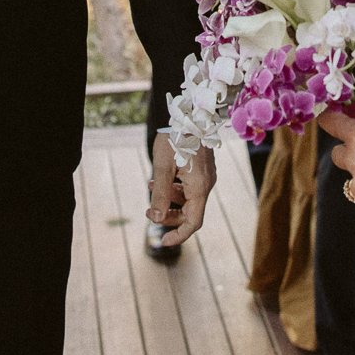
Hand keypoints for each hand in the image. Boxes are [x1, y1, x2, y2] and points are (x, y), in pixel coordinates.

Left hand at [148, 132, 213, 247]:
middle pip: (190, 212)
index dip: (179, 235)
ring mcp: (206, 177)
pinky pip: (190, 187)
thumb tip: (156, 219)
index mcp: (200, 187)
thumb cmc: (176, 137)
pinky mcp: (203, 169)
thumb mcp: (163, 167)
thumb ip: (160, 194)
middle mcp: (207, 184)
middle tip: (148, 212)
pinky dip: (175, 188)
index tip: (163, 241)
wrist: (190, 113)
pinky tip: (158, 181)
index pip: (193, 222)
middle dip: (169, 215)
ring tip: (149, 188)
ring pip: (188, 199)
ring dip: (169, 199)